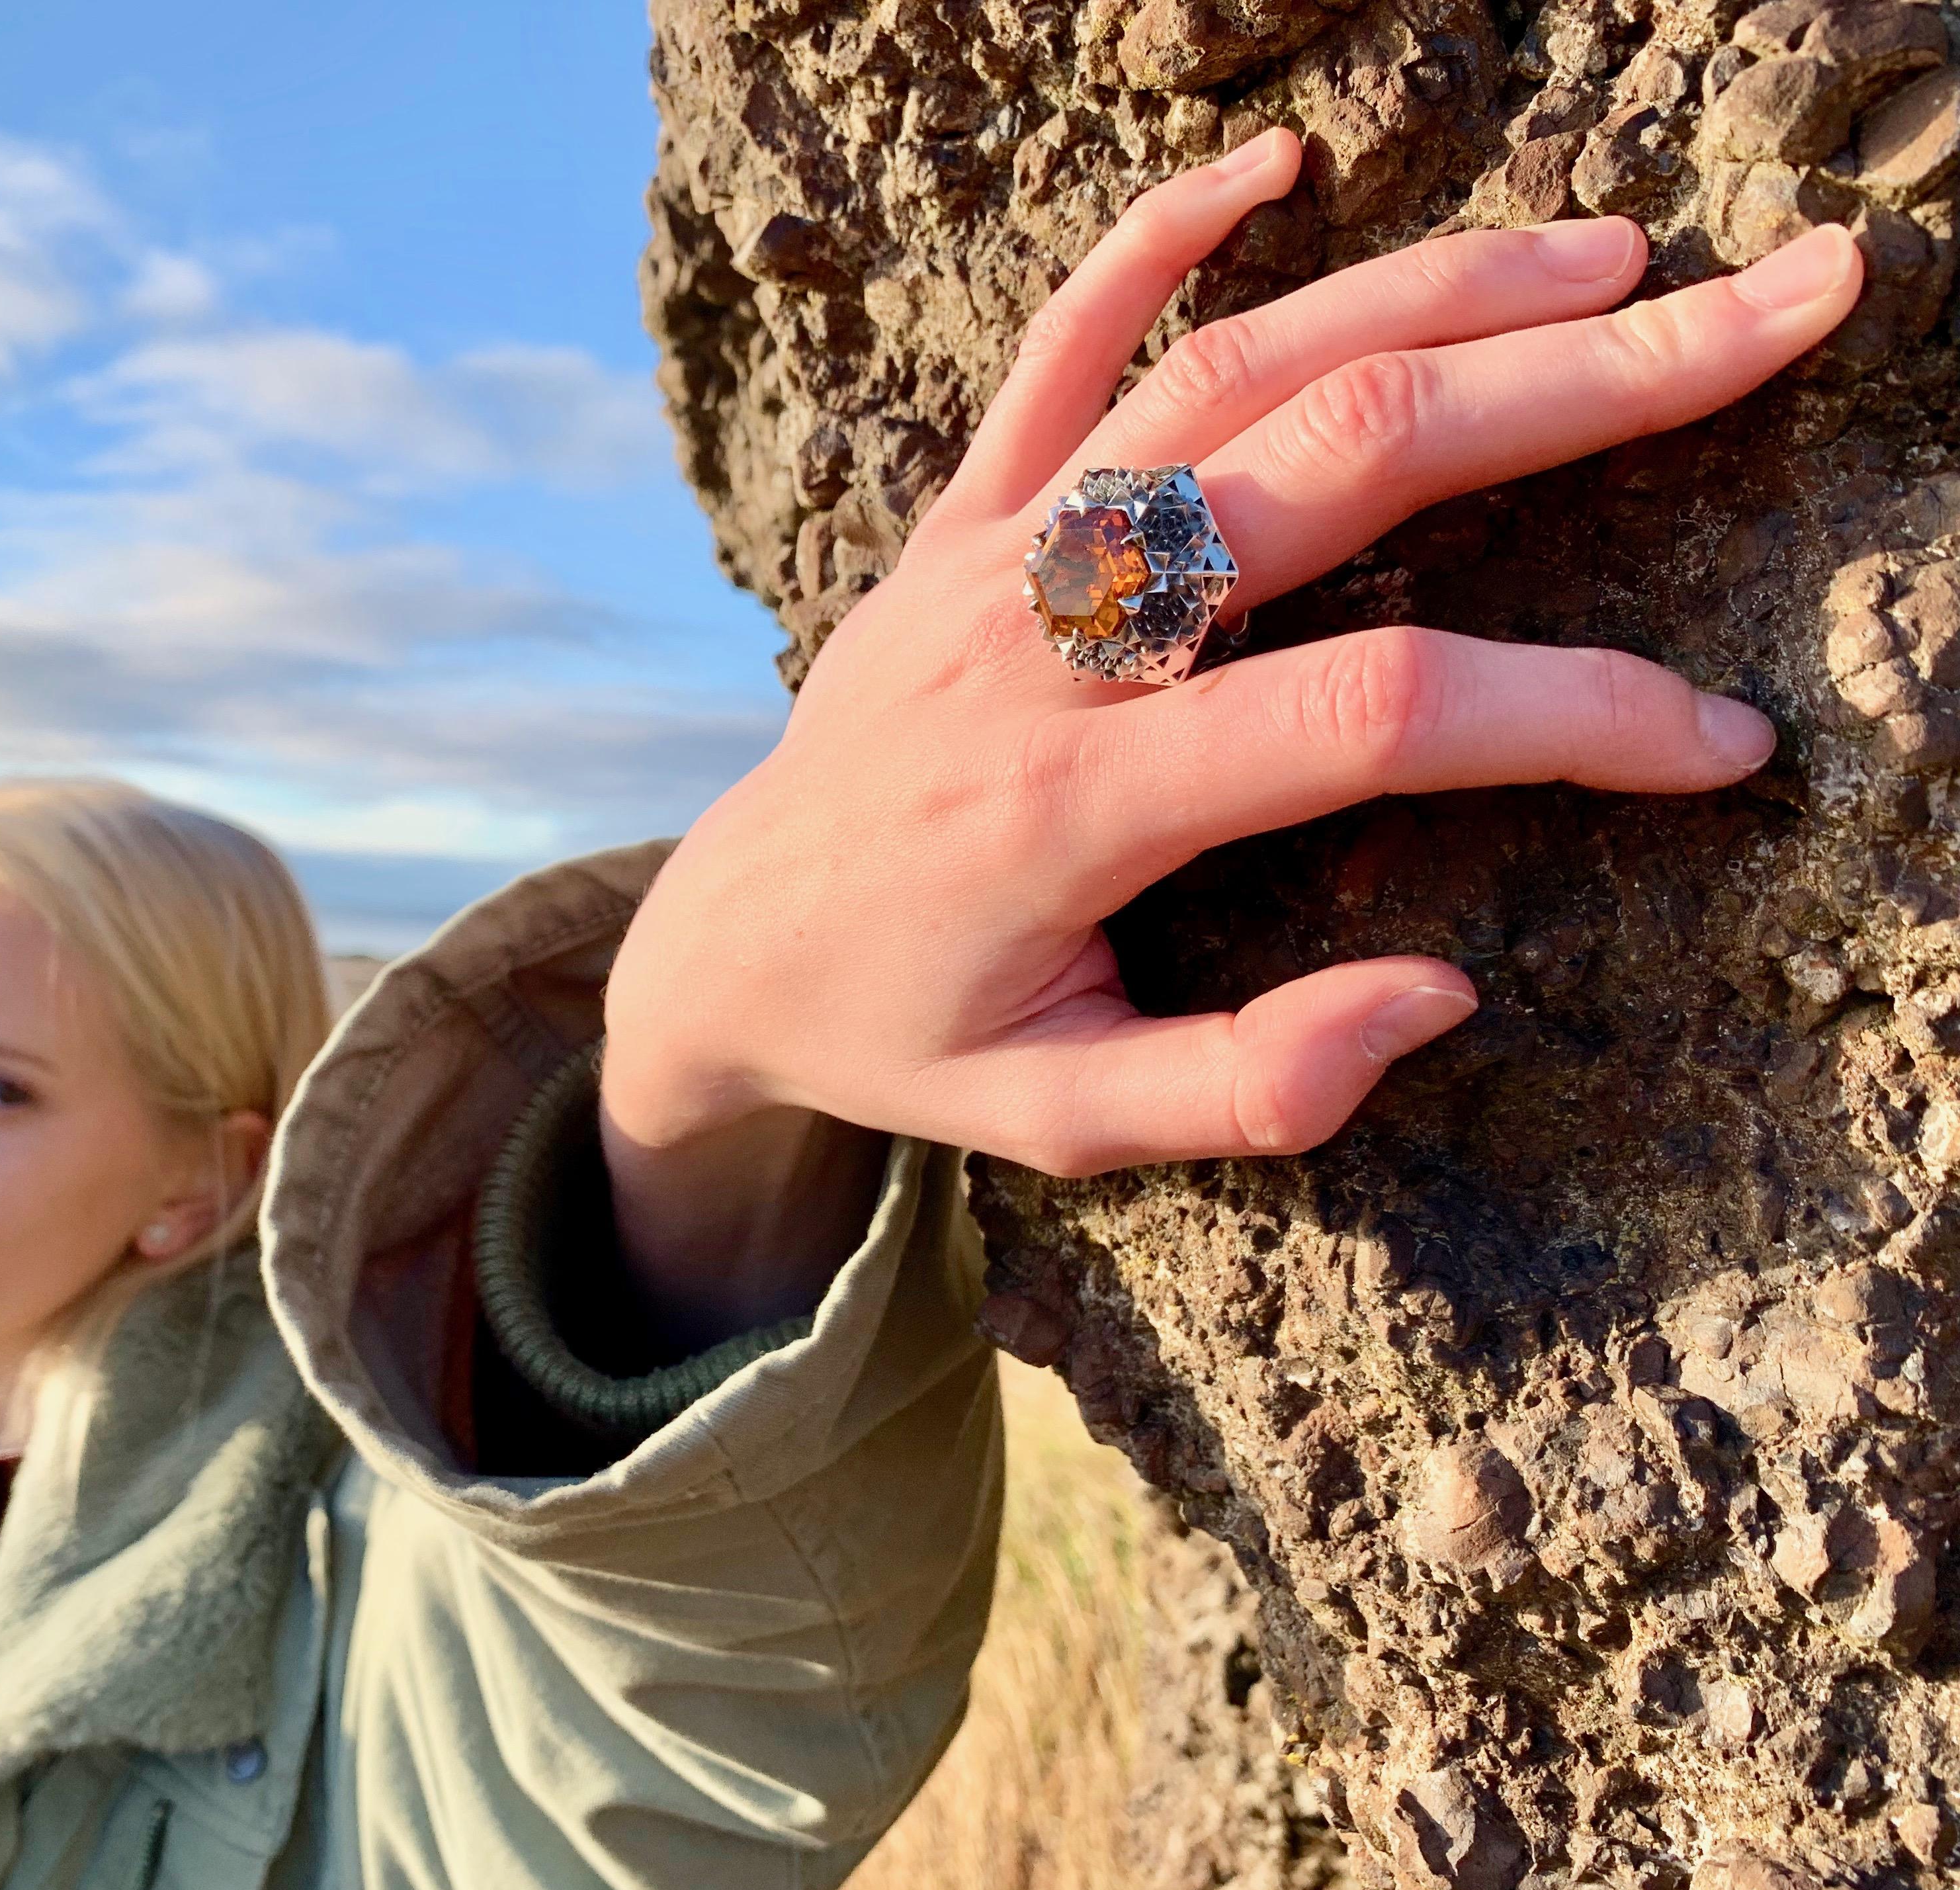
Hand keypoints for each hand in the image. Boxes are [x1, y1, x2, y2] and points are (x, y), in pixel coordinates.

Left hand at [600, 128, 1861, 1339]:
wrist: (717, 944)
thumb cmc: (902, 1035)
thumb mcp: (1059, 1119)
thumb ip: (1250, 1084)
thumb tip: (1443, 994)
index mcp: (1074, 804)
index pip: (1364, 712)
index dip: (1560, 715)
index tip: (1710, 743)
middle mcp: (1036, 644)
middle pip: (1333, 467)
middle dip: (1576, 394)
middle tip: (1772, 324)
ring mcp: (990, 559)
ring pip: (1229, 376)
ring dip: (1430, 298)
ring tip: (1617, 267)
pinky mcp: (954, 523)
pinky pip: (1052, 351)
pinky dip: (1154, 244)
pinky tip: (1277, 169)